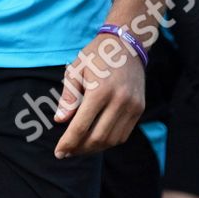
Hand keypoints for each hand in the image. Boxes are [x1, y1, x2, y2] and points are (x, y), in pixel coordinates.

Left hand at [53, 33, 145, 157]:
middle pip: (98, 138)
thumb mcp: (75, 70)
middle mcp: (119, 101)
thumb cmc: (96, 56)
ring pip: (112, 140)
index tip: (58, 152)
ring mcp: (132, 106)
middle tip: (67, 152)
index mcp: (100, 91)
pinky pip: (124, 134)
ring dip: (94, 148)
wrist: (127, 45)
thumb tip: (60, 121)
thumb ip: (68, 97)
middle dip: (80, 149)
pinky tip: (96, 139)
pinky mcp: (140, 109)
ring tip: (79, 147)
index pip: (81, 126)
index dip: (69, 142)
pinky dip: (109, 141)